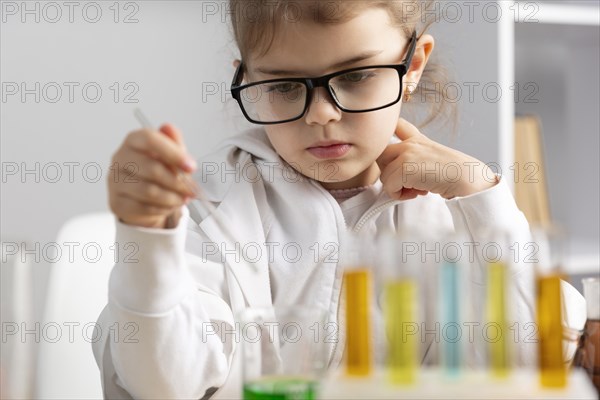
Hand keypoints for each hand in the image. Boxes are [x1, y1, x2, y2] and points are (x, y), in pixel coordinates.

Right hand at [108, 124, 196, 228]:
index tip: (191, 166)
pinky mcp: (117, 202)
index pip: (149, 139)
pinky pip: (143, 207)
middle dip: (177, 182)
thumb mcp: (171, 155)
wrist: (143, 196)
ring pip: (148, 191)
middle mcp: (120, 158)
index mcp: (133, 141)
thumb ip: (174, 143)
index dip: (173, 153)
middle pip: (151, 168)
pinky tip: (171, 206)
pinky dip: (162, 208)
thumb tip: (169, 128)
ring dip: (172, 197)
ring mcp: (115, 181)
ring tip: (184, 199)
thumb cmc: (159, 171)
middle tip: (192, 190)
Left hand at [376, 118, 496, 200]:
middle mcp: (410, 143)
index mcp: (417, 139)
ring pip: (384, 175)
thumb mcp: (432, 158)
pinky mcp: (405, 168)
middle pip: (380, 155)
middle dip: (389, 172)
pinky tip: (417, 193)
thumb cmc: (454, 173)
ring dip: (396, 187)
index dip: (387, 131)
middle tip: (407, 182)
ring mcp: (407, 153)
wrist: (467, 178)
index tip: (387, 139)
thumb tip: (394, 173)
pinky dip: (399, 195)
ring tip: (415, 189)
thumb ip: (415, 158)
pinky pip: (389, 186)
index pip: (396, 124)